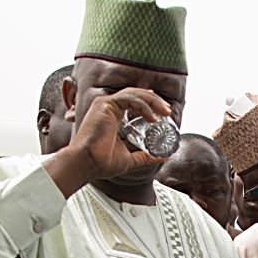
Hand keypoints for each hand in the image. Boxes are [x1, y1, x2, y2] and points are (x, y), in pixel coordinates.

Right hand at [43, 88, 171, 198]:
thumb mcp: (131, 159)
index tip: (164, 112)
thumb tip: (165, 157)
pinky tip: (153, 118)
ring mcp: (106, 104)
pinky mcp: (105, 104)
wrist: (89, 163)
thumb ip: (147, 157)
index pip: (134, 103)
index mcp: (113, 117)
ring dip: (152, 101)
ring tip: (166, 112)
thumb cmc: (103, 163)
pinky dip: (144, 106)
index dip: (150, 103)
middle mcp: (109, 108)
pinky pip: (130, 99)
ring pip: (134, 94)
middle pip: (136, 95)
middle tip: (168, 111)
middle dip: (154, 100)